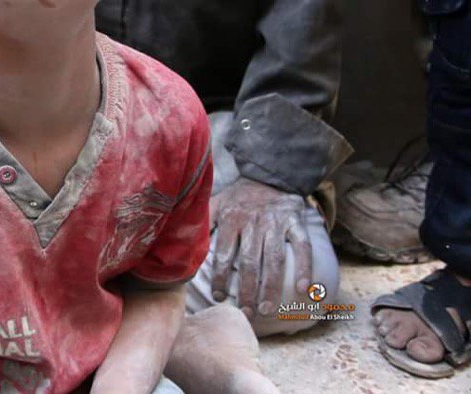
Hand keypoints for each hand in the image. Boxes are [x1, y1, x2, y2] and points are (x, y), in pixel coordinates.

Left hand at [209, 179, 311, 319]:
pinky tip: (303, 288)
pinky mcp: (295, 221)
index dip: (221, 278)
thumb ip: (204, 222)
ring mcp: (276, 223)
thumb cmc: (240, 197)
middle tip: (246, 312)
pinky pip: (302, 246)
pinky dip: (304, 267)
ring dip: (271, 287)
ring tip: (266, 309)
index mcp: (231, 219)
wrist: (270, 175)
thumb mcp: (217, 202)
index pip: (224, 255)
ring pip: (274, 259)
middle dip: (247, 290)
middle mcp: (253, 223)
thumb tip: (184, 242)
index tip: (219, 298)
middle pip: (249, 262)